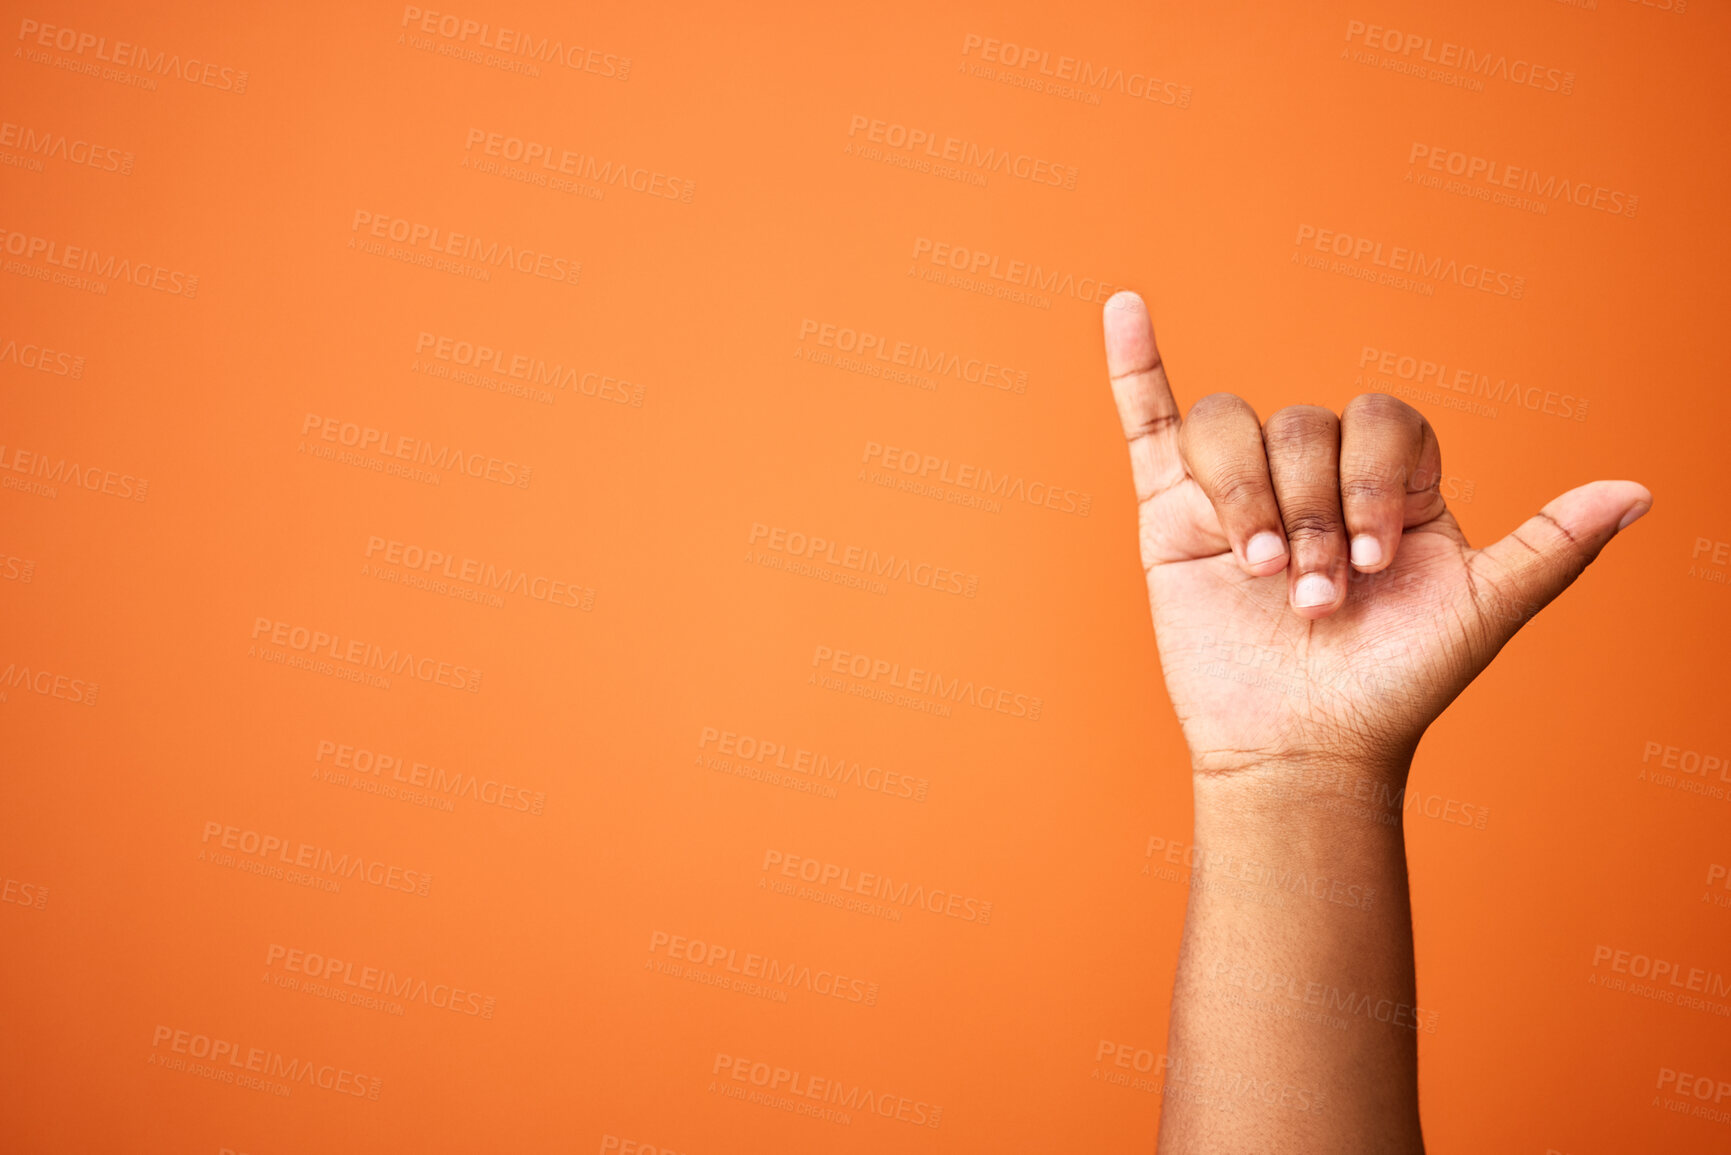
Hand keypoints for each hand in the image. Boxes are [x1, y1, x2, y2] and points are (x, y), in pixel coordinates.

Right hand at [1102, 292, 1650, 777]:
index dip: (1376, 478)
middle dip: (1311, 513)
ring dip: (1248, 496)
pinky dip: (1135, 365)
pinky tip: (1125, 308)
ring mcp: (1239, 489)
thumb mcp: (1482, 614)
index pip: (1384, 420)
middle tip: (1314, 597)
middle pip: (1304, 424)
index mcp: (1392, 484)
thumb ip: (1551, 547)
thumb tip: (1640, 491)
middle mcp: (1316, 475)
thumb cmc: (1393, 688)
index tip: (1376, 562)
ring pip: (1233, 427)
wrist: (1301, 750)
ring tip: (1256, 572)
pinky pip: (1151, 420)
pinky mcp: (1172, 512)